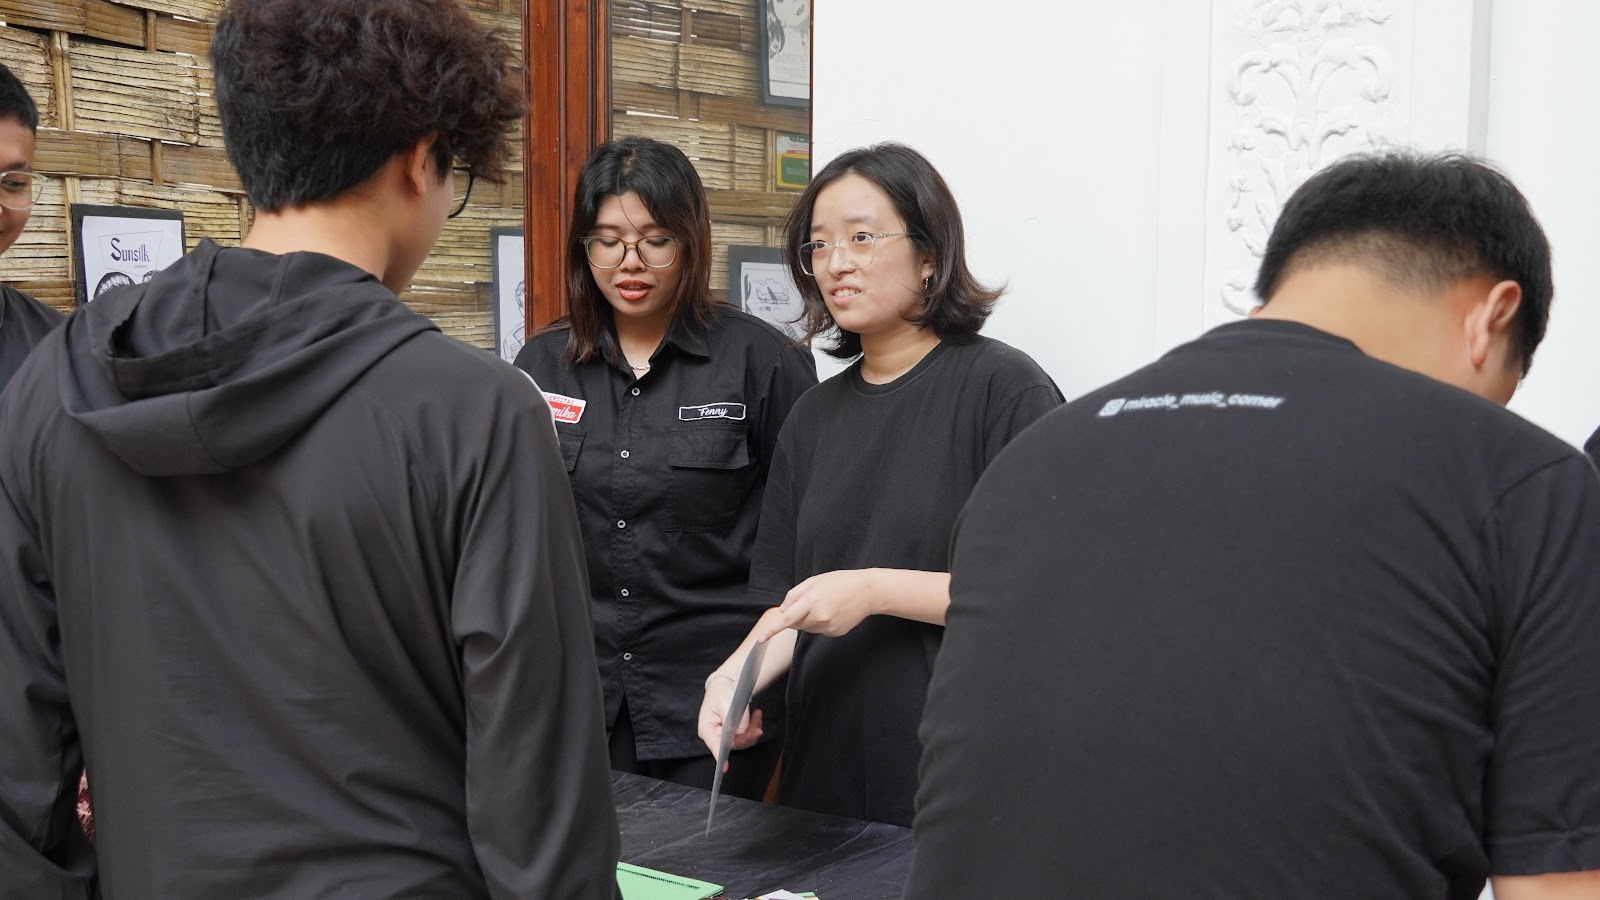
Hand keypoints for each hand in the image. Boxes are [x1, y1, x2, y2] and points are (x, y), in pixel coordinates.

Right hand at [697, 670, 764, 764]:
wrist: (726, 683)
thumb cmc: (721, 692)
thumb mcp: (726, 704)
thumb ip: (732, 721)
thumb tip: (740, 733)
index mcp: (707, 728)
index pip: (714, 745)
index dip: (720, 756)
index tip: (724, 767)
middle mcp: (715, 735)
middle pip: (733, 744)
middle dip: (748, 735)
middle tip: (758, 725)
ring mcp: (725, 735)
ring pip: (742, 741)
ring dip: (753, 729)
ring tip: (757, 715)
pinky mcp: (734, 732)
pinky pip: (746, 735)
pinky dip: (753, 727)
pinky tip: (756, 716)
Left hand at [756, 569, 877, 640]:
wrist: (868, 592)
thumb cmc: (841, 582)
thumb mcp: (815, 580)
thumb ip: (794, 595)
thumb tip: (782, 611)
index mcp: (812, 601)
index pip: (787, 619)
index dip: (772, 630)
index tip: (761, 639)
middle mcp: (819, 616)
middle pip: (795, 624)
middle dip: (796, 615)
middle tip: (810, 601)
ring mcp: (828, 627)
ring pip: (807, 628)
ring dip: (808, 619)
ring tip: (825, 604)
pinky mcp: (835, 633)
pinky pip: (819, 630)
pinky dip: (820, 623)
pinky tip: (833, 611)